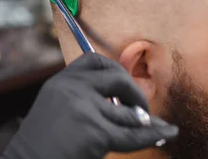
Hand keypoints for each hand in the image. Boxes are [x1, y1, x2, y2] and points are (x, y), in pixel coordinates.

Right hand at [4, 53, 178, 158]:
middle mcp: (72, 89)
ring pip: (128, 114)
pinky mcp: (96, 132)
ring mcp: (84, 109)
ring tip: (157, 128)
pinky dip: (151, 135)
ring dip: (144, 122)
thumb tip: (127, 103)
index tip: (123, 83)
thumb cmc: (41, 145)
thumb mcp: (55, 110)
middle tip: (142, 108)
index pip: (93, 62)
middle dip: (135, 93)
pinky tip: (166, 133)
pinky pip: (132, 135)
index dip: (114, 71)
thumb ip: (81, 98)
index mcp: (60, 82)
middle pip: (116, 79)